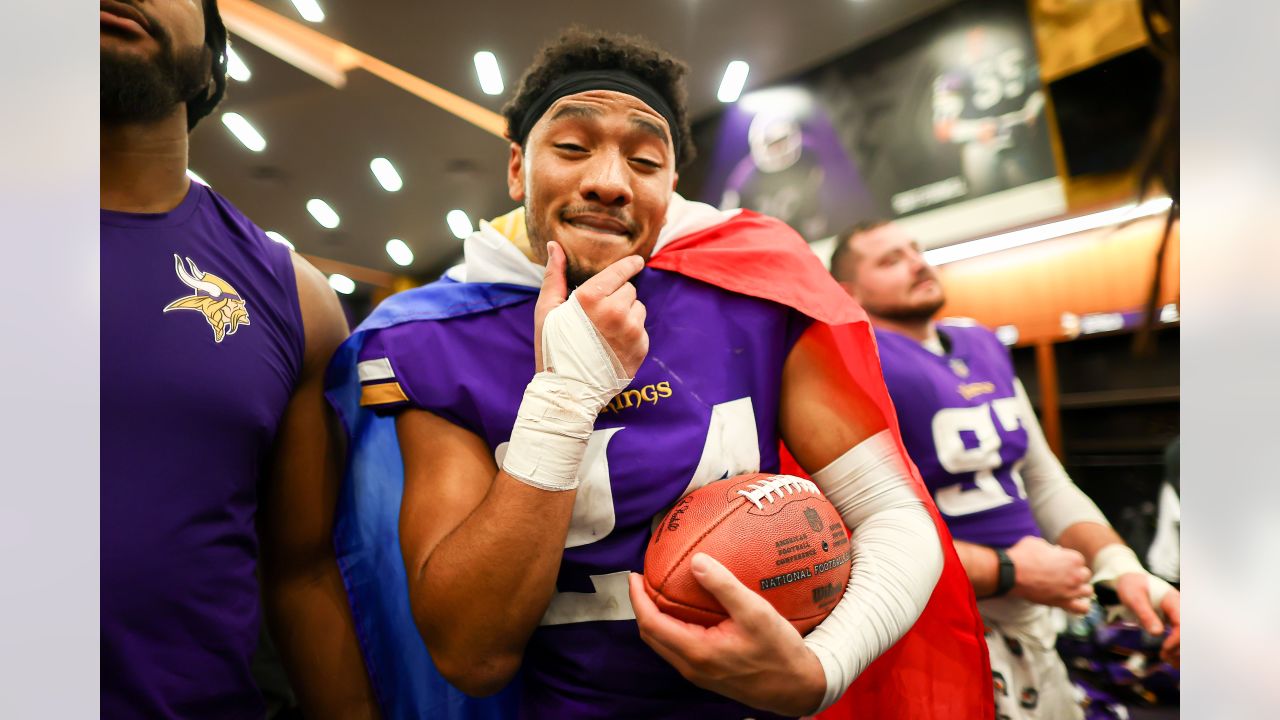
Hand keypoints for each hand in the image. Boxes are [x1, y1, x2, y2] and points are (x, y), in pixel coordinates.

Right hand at [533, 241, 647, 375]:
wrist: (568, 392)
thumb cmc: (552, 349)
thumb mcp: (546, 311)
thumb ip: (554, 275)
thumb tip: (555, 245)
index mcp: (591, 298)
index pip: (621, 271)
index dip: (630, 264)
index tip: (637, 261)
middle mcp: (615, 311)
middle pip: (629, 290)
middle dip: (617, 297)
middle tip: (599, 315)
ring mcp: (631, 330)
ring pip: (638, 308)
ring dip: (627, 314)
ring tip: (606, 331)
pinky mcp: (641, 347)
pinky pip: (642, 329)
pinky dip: (632, 333)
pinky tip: (613, 345)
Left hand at [628, 554, 825, 715]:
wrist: (797, 688)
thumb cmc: (779, 651)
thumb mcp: (755, 612)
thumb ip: (724, 585)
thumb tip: (697, 560)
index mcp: (697, 651)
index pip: (651, 623)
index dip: (637, 598)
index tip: (634, 575)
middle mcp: (692, 666)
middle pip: (651, 636)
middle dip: (641, 607)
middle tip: (643, 580)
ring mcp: (699, 673)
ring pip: (664, 644)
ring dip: (656, 618)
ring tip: (660, 591)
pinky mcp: (708, 674)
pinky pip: (679, 648)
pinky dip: (672, 628)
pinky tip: (686, 611)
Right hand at [1006, 536, 1092, 613]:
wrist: (1011, 573)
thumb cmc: (1023, 556)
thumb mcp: (1038, 543)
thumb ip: (1051, 548)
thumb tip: (1053, 552)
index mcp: (1073, 558)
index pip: (1079, 560)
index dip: (1068, 561)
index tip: (1058, 563)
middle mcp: (1076, 575)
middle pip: (1085, 575)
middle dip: (1075, 574)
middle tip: (1062, 575)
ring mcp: (1071, 590)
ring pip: (1087, 591)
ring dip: (1079, 589)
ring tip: (1068, 588)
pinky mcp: (1063, 603)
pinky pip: (1082, 608)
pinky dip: (1081, 606)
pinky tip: (1074, 602)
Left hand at [1116, 573, 1179, 666]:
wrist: (1129, 578)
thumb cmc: (1131, 586)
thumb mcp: (1134, 598)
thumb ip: (1145, 614)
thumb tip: (1157, 633)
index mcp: (1173, 600)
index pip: (1184, 623)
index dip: (1177, 639)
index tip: (1164, 649)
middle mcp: (1180, 607)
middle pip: (1190, 632)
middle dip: (1181, 648)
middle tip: (1164, 657)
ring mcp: (1178, 614)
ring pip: (1188, 636)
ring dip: (1181, 652)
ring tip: (1167, 660)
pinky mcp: (1174, 620)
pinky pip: (1181, 636)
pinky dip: (1178, 649)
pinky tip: (1170, 659)